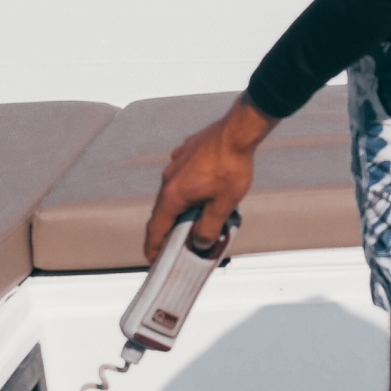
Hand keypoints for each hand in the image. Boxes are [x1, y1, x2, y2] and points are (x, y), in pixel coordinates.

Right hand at [141, 94, 277, 260]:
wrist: (237, 131)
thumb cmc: (231, 166)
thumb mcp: (224, 205)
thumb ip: (209, 228)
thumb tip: (199, 243)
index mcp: (173, 194)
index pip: (156, 228)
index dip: (153, 246)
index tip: (152, 259)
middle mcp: (169, 178)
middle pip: (163, 211)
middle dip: (170, 229)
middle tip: (177, 244)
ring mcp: (176, 163)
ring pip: (174, 192)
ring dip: (181, 207)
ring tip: (196, 218)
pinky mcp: (186, 153)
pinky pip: (182, 176)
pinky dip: (189, 189)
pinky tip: (205, 190)